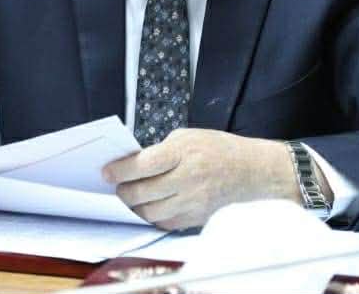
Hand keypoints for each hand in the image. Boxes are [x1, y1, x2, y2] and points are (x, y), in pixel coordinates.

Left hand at [102, 128, 302, 229]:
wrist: (252, 171)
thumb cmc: (220, 149)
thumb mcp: (188, 136)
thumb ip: (160, 150)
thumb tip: (133, 163)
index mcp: (183, 153)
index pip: (142, 165)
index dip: (119, 170)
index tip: (107, 172)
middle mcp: (187, 179)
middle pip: (141, 192)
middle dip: (122, 190)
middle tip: (117, 185)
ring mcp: (192, 201)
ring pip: (149, 212)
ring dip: (134, 205)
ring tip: (132, 196)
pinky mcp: (195, 218)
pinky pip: (163, 223)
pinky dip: (152, 216)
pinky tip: (150, 205)